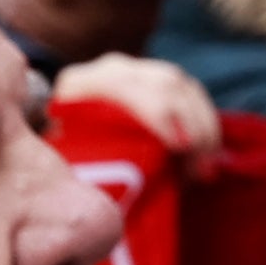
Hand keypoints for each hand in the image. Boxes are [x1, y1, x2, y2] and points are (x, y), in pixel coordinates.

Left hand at [52, 52, 224, 164]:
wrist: (58, 128)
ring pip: (183, 87)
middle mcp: (113, 70)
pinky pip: (192, 94)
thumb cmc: (57, 154)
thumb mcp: (57, 157)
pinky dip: (206, 123)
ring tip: (207, 167)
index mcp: (81, 83)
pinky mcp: (160, 81)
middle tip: (200, 168)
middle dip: (190, 124)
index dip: (157, 113)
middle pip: (163, 82)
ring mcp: (140, 71)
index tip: (178, 147)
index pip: (125, 86)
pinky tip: (208, 154)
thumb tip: (103, 194)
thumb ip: (76, 162)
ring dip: (203, 126)